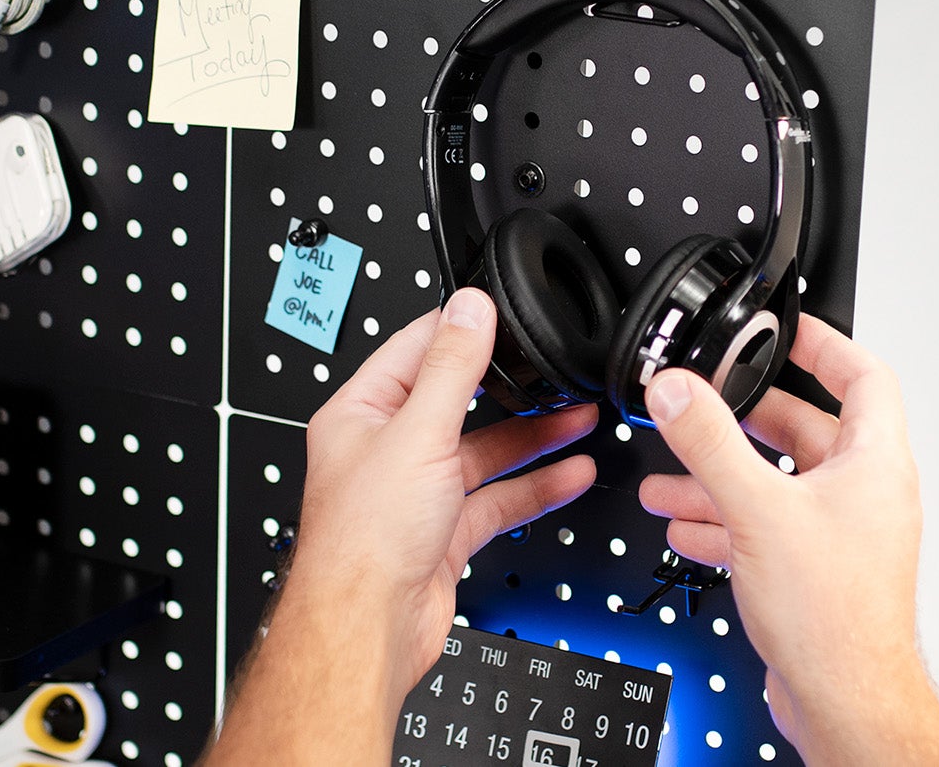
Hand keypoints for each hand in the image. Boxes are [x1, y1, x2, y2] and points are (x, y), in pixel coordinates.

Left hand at [290, 288, 597, 697]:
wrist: (367, 629)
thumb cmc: (362, 541)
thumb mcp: (417, 434)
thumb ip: (451, 369)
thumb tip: (470, 308)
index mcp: (360, 414)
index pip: (413, 351)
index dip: (459, 330)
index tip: (500, 313)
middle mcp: (384, 450)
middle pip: (455, 403)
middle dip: (508, 390)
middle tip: (551, 371)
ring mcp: (415, 494)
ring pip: (481, 453)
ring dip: (531, 438)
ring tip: (579, 417)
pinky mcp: (441, 534)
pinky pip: (496, 499)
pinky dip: (535, 487)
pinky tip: (570, 473)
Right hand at [637, 315, 938, 765]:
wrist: (843, 701)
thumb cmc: (834, 619)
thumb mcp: (757, 510)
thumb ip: (710, 444)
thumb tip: (679, 392)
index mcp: (874, 464)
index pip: (863, 376)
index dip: (823, 343)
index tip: (784, 329)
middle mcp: (865, 494)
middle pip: (805, 429)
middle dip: (744, 418)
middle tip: (706, 401)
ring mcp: (842, 534)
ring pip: (778, 483)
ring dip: (721, 476)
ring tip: (670, 474)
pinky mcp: (816, 570)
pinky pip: (767, 526)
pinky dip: (725, 519)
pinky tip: (687, 526)